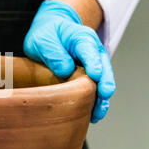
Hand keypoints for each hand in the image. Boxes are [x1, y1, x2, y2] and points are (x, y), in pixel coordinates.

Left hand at [23, 0, 115, 122]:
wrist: (50, 33)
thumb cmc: (47, 35)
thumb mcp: (44, 40)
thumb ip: (54, 53)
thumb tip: (65, 71)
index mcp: (82, 38)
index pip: (89, 50)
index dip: (93, 63)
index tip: (95, 75)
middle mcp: (93, 52)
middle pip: (103, 68)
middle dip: (104, 82)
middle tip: (104, 95)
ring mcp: (94, 65)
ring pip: (102, 82)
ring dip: (101, 98)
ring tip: (98, 113)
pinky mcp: (89, 78)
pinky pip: (94, 90)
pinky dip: (95, 102)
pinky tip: (93, 115)